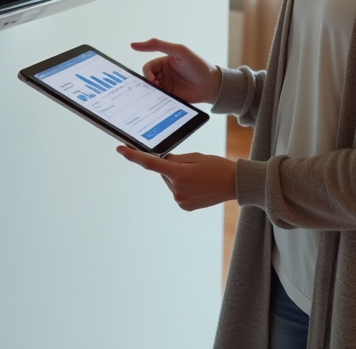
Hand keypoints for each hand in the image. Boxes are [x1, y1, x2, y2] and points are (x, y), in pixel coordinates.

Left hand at [116, 146, 236, 210]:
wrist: (235, 184)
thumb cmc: (216, 166)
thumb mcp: (194, 157)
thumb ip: (174, 159)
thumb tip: (161, 162)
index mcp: (178, 174)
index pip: (150, 164)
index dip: (133, 156)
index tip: (120, 149)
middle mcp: (176, 189)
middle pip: (164, 172)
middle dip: (172, 167)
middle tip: (192, 166)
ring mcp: (180, 200)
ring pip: (170, 182)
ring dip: (179, 177)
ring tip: (199, 177)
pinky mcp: (184, 206)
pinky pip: (177, 191)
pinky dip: (183, 186)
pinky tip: (198, 186)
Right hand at [130, 38, 220, 103]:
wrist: (212, 85)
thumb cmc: (198, 65)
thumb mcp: (178, 50)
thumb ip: (158, 45)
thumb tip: (133, 45)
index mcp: (163, 62)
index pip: (148, 67)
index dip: (147, 73)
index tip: (152, 80)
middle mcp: (164, 74)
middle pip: (147, 80)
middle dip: (149, 85)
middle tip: (157, 88)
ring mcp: (167, 86)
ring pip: (152, 91)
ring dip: (153, 93)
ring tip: (162, 94)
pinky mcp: (171, 97)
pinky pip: (159, 99)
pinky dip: (158, 100)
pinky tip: (163, 100)